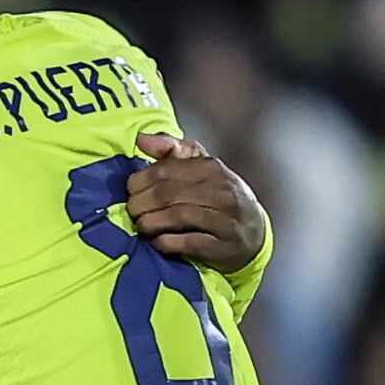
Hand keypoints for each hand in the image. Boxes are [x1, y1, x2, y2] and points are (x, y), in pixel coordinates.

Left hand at [124, 128, 265, 272]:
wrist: (253, 234)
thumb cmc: (218, 197)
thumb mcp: (201, 168)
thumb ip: (171, 150)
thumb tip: (140, 138)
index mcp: (211, 168)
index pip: (164, 170)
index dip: (140, 181)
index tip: (131, 192)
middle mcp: (220, 191)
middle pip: (167, 194)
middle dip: (141, 204)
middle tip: (132, 212)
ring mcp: (224, 219)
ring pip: (177, 216)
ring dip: (150, 223)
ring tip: (142, 227)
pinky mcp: (222, 246)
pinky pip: (187, 242)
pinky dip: (166, 242)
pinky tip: (157, 242)